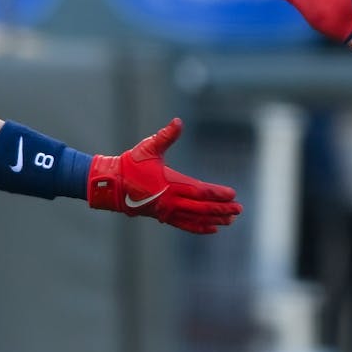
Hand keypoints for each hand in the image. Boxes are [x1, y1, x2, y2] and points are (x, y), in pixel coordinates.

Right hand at [87, 118, 241, 233]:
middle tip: (239, 209)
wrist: (112, 184)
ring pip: (195, 218)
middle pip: (202, 208)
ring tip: (230, 220)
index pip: (200, 191)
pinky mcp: (163, 216)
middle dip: (222, 209)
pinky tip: (212, 229)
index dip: (217, 194)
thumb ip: (166, 135)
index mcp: (170, 184)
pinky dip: (199, 227)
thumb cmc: (131, 163)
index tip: (233, 193)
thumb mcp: (149, 147)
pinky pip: (185, 225)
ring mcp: (167, 211)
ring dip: (214, 219)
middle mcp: (170, 201)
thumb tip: (178, 121)